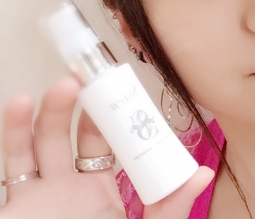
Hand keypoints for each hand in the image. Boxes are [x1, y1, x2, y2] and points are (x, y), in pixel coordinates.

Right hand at [0, 76, 213, 218]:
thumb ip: (170, 207)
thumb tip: (203, 173)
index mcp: (100, 191)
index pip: (106, 141)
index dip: (110, 114)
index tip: (117, 87)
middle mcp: (67, 188)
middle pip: (70, 134)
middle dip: (78, 104)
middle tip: (88, 79)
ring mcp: (38, 195)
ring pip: (37, 143)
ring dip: (45, 111)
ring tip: (60, 87)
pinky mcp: (15, 206)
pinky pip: (9, 164)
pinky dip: (12, 132)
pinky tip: (18, 106)